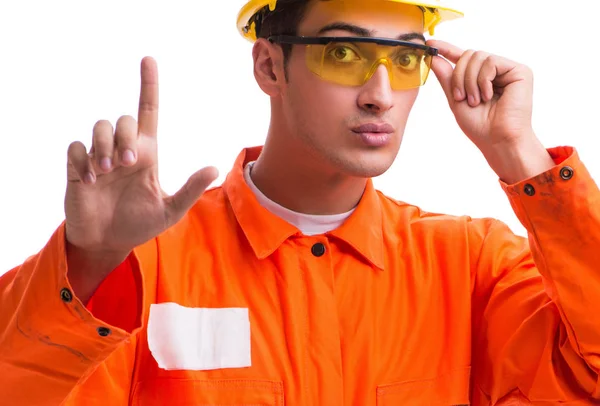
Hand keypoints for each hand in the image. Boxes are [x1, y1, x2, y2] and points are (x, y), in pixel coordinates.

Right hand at [65, 57, 217, 260]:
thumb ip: (191, 190)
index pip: (148, 111)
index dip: (149, 85)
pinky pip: (75, 149)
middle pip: (124, 120)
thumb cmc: (140, 224)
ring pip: (99, 127)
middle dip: (126, 137)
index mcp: (147, 154)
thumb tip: (214, 168)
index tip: (148, 60)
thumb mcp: (170, 211)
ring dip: (104, 145)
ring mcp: (99, 158)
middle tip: (128, 164)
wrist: (109, 243)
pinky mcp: (77, 168)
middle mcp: (123, 150)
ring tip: (107, 172)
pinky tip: (90, 181)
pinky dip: (82, 160)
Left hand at [427, 40, 535, 153]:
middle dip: (459, 77)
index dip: (446, 49)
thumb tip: (434, 57)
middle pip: (468, 55)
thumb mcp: (456, 100)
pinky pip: (491, 62)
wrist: (498, 140)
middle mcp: (496, 71)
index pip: (463, 58)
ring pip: (477, 56)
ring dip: (470, 81)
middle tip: (462, 98)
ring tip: (476, 100)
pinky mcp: (520, 70)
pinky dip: (483, 80)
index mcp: (481, 78)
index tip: (430, 44)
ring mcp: (508, 69)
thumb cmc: (480, 126)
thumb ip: (447, 78)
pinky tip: (489, 96)